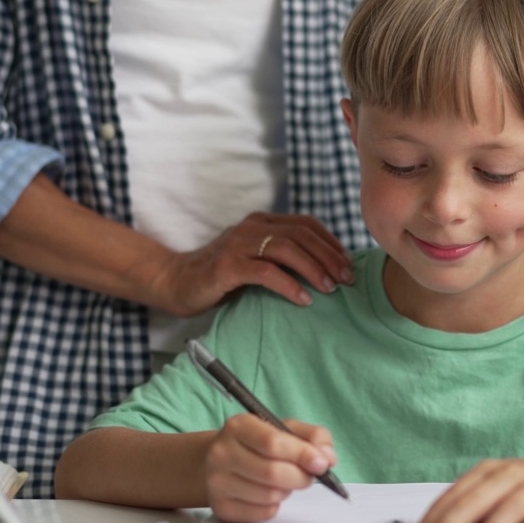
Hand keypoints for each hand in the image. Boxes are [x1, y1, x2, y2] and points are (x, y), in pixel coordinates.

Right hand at [159, 212, 353, 316]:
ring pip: (286, 249)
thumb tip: (323, 271)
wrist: (175, 282)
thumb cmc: (220, 276)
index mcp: (261, 222)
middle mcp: (252, 227)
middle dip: (329, 257)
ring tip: (330, 288)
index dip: (331, 242)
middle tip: (346, 279)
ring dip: (313, 269)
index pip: (306, 224)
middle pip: (301, 235)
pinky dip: (288, 285)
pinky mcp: (227, 266)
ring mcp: (238, 245)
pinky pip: (266, 272)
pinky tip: (303, 299)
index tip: (348, 264)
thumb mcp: (254, 260)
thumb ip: (280, 258)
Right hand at [204, 414, 336, 522]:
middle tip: (309, 475)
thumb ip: (313, 436)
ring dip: (287, 491)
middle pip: (272, 472)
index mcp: (238, 426)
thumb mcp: (285, 429)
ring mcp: (217, 482)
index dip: (302, 455)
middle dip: (300, 477)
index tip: (321, 463)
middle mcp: (221, 453)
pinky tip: (268, 494)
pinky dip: (275, 506)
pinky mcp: (221, 507)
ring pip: (269, 495)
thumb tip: (328, 458)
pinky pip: (263, 513)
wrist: (221, 461)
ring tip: (283, 481)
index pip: (273, 443)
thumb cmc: (259, 444)